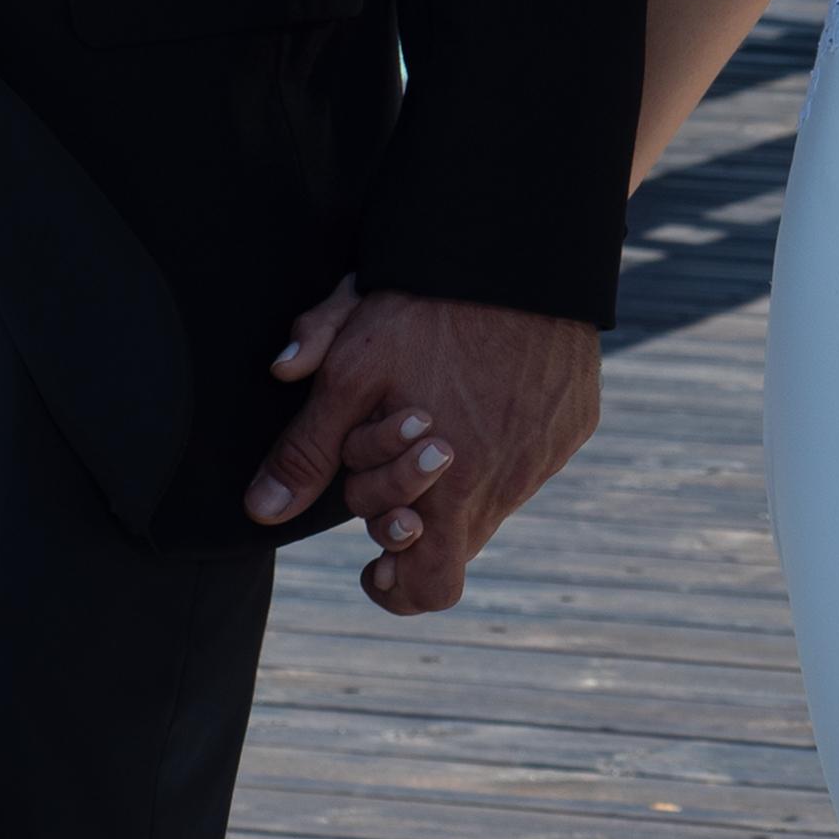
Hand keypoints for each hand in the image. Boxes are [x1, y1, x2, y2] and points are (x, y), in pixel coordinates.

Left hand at [253, 285, 602, 614]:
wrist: (522, 247)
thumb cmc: (429, 308)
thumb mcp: (349, 375)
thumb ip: (306, 451)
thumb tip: (262, 511)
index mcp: (454, 492)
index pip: (430, 590)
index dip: (395, 587)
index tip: (373, 559)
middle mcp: (511, 485)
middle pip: (454, 539)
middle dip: (411, 512)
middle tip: (384, 459)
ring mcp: (548, 453)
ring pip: (491, 495)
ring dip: (455, 475)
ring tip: (430, 408)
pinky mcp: (575, 421)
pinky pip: (531, 454)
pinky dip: (499, 439)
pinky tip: (480, 385)